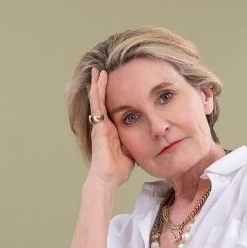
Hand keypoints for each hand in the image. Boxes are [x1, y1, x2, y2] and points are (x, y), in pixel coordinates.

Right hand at [86, 67, 135, 188]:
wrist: (108, 177)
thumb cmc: (119, 170)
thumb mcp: (133, 150)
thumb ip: (137, 142)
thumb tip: (150, 138)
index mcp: (112, 130)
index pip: (113, 108)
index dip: (113, 95)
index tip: (117, 84)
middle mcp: (104, 125)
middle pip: (103, 100)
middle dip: (103, 86)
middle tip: (104, 70)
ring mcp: (99, 125)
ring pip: (98, 99)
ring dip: (98, 84)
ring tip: (98, 70)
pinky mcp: (97, 126)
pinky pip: (96, 105)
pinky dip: (96, 92)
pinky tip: (96, 81)